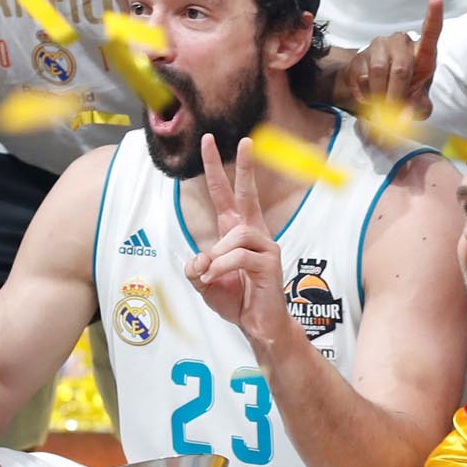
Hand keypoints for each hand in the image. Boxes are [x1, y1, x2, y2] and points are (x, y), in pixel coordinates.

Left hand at [184, 134, 290, 348]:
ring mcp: (265, 246)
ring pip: (234, 236)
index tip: (210, 141)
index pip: (224, 194)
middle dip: (245, 167)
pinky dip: (223, 268)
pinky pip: (240, 256)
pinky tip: (217, 279)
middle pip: (247, 193)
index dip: (215, 169)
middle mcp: (253, 232)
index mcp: (235, 231)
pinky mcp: (271, 262)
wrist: (259, 326)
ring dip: (217, 257)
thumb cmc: (235, 300)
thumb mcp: (204, 283)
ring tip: (211, 276)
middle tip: (244, 140)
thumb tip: (201, 258)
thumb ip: (196, 268)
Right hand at [339, 0, 442, 123]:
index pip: (431, 33)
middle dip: (397, 94)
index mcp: (422, 52)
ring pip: (378, 72)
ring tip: (381, 103)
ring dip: (379, 94)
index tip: (436, 0)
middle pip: (401, 67)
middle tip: (393, 109)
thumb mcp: (418, 105)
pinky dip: (365, 94)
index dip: (434, 17)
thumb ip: (418, 109)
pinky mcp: (359, 55)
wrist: (374, 94)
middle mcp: (401, 43)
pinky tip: (369, 97)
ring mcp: (378, 46)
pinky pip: (360, 77)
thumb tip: (404, 116)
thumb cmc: (406, 94)